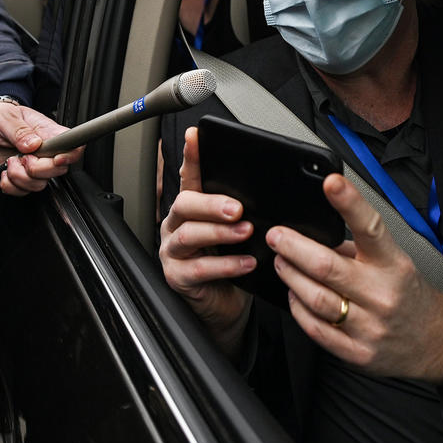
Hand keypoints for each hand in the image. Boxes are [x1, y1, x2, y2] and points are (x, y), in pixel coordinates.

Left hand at [0, 102, 82, 195]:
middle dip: (36, 169)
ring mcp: (37, 168)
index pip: (73, 147)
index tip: (56, 159)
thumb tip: (34, 143)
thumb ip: (20, 131)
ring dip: (19, 177)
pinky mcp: (24, 178)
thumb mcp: (6, 118)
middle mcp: (47, 153)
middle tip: (22, 156)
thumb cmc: (3, 117)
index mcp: (50, 134)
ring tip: (11, 161)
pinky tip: (5, 171)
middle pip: (58, 171)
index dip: (69, 157)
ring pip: (39, 185)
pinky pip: (22, 191)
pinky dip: (9, 185)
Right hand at [159, 127, 253, 357]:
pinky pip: (198, 269)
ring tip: (246, 232)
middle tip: (237, 207)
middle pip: (184, 204)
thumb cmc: (233, 262)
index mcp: (192, 208)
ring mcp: (174, 251)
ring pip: (189, 235)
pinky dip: (225, 265)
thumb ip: (243, 211)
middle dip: (211, 203)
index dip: (192, 156)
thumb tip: (268, 191)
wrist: (225, 305)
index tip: (196, 136)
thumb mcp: (238, 231)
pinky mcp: (178, 277)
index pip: (190, 175)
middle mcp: (177, 225)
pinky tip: (246, 262)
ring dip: (220, 233)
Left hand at [268, 173, 442, 384]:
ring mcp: (369, 326)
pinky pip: (315, 328)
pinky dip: (297, 308)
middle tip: (275, 235)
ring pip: (315, 298)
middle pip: (326, 266)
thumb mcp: (392, 262)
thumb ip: (356, 249)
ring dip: (290, 276)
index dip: (349, 203)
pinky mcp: (357, 352)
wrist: (436, 342)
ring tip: (281, 262)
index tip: (331, 182)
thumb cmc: (407, 294)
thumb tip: (312, 233)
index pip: (370, 228)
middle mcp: (381, 294)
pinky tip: (294, 295)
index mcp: (393, 264)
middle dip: (292, 247)